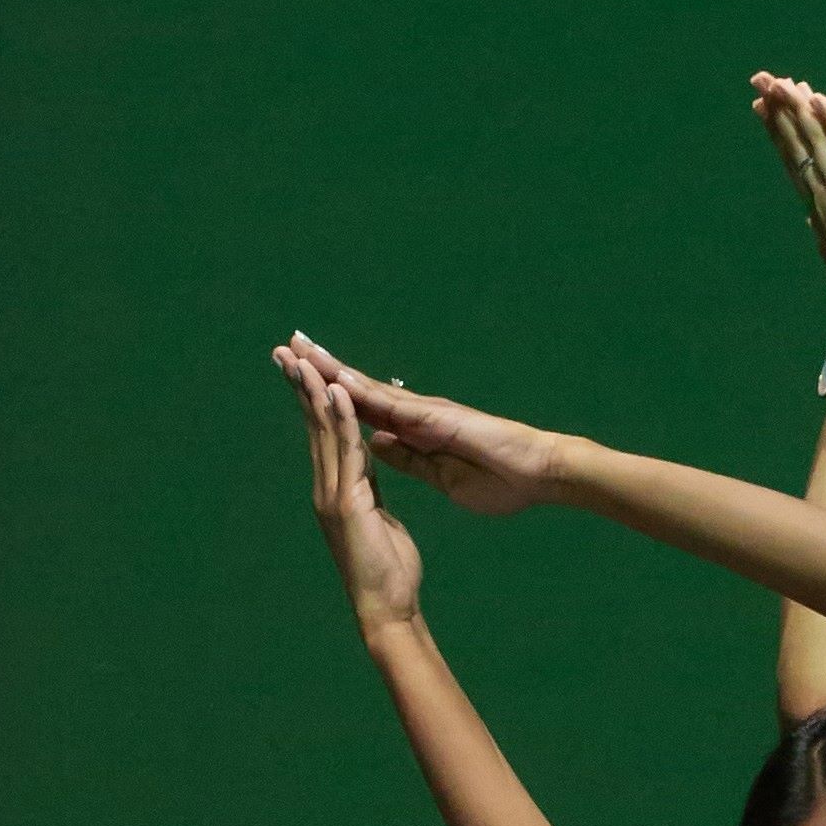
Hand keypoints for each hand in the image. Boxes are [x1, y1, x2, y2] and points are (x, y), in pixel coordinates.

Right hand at [282, 341, 421, 634]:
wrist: (388, 606)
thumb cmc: (387, 568)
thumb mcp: (377, 517)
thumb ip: (367, 490)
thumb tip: (363, 473)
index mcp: (335, 488)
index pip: (322, 433)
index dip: (311, 397)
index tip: (300, 365)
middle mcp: (327, 487)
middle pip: (313, 425)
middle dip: (300, 385)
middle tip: (283, 349)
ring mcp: (334, 494)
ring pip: (324, 433)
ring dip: (314, 393)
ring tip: (303, 358)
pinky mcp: (348, 503)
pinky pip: (348, 452)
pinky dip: (344, 420)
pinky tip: (337, 392)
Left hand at [293, 347, 554, 518]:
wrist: (539, 477)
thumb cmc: (502, 481)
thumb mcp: (441, 476)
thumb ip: (409, 459)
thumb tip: (375, 445)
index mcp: (413, 433)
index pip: (361, 411)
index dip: (329, 396)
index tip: (298, 379)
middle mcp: (414, 415)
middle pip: (356, 390)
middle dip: (320, 369)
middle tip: (286, 345)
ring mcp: (425, 414)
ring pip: (367, 388)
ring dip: (333, 369)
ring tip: (300, 348)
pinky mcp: (438, 419)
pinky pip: (393, 404)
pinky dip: (364, 391)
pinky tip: (338, 378)